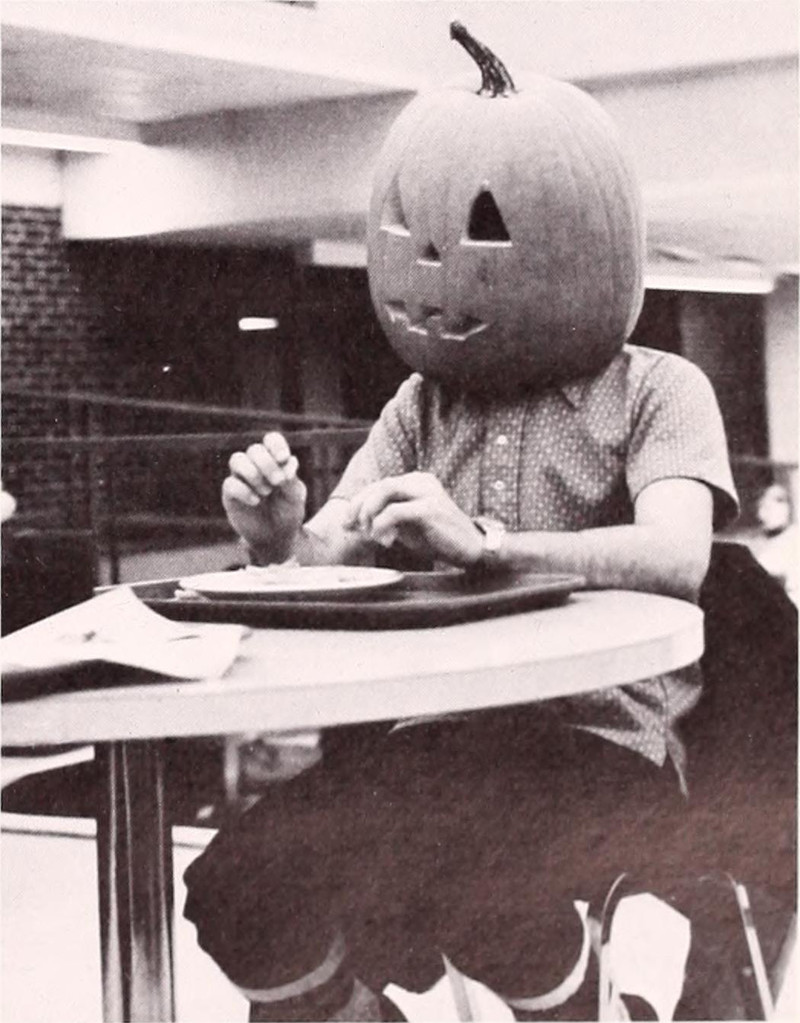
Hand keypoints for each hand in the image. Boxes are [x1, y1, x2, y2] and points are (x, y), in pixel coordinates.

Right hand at [222, 432, 306, 560]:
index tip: (283, 458)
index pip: (271, 440)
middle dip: (267, 463)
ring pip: (237, 459)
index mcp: (275, 461)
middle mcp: (256, 466)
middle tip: (278, 482)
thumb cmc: (288, 512)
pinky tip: (256, 501)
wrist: (278, 537)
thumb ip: (291, 479)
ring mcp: (241, 479)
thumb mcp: (295, 496)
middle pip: (254, 449)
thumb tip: (287, 463)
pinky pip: (230, 483)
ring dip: (253, 472)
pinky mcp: (230, 495)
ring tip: (266, 491)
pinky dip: (244, 491)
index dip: (276, 444)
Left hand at [344, 472, 482, 567]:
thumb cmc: (439, 539)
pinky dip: (383, 526)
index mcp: (416, 482)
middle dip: (359, 506)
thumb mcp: (407, 527)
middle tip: (350, 527)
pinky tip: (386, 541)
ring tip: (369, 533)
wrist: (472, 549)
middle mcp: (421, 481)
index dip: (359, 502)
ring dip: (369, 512)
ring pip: (385, 490)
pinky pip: (395, 511)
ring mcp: (426, 492)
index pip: (379, 485)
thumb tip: (354, 524)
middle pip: (379, 485)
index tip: (347, 524)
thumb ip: (385, 521)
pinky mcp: (429, 508)